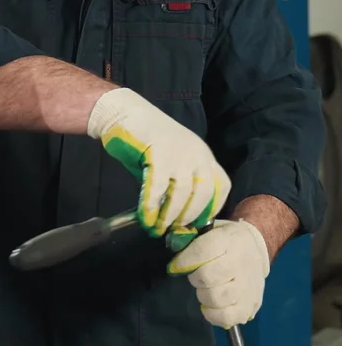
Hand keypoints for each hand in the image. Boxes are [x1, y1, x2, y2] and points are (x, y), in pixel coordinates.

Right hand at [87, 87, 230, 235]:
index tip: (198, 225)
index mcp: (203, 155)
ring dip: (169, 216)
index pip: (221, 185)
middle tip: (174, 231)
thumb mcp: (170, 163)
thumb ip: (176, 185)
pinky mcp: (159, 153)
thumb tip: (176, 219)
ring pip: (181, 194)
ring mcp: (179, 153)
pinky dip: (151, 207)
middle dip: (189, 217)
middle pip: (203, 194)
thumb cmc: (146, 141)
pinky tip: (145, 218)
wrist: (124, 114)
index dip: (213, 208)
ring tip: (157, 229)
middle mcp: (197, 153)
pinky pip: (157, 188)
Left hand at [167, 219, 269, 327]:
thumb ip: (191, 235)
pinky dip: (212, 314)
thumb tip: (173, 243)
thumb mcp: (211, 228)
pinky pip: (226, 318)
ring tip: (205, 289)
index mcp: (230, 239)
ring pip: (215, 298)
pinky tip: (210, 305)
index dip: (183, 260)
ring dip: (203, 295)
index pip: (202, 251)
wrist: (256, 250)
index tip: (175, 265)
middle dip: (194, 278)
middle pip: (207, 277)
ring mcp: (248, 287)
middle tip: (195, 276)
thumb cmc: (226, 240)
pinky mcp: (250, 306)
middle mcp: (242, 262)